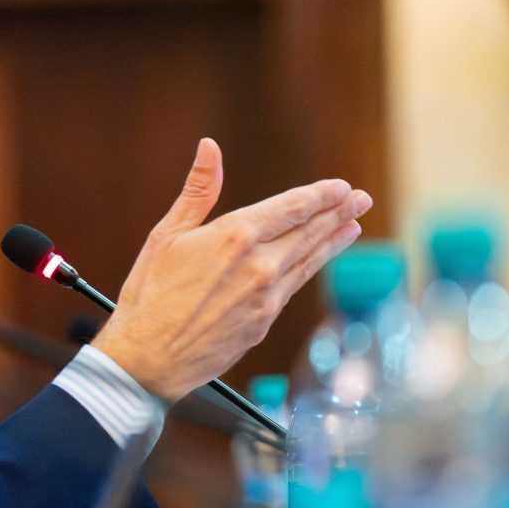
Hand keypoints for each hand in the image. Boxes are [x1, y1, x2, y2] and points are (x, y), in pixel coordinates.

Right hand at [93, 138, 370, 401]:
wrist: (149, 359)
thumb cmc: (149, 296)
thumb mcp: (167, 234)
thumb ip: (198, 191)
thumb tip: (209, 148)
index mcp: (234, 237)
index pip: (290, 209)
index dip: (319, 196)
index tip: (340, 187)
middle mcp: (259, 265)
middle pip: (308, 232)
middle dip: (337, 213)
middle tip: (360, 199)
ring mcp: (266, 297)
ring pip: (309, 260)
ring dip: (334, 239)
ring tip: (353, 224)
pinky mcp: (265, 322)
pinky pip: (296, 286)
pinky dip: (314, 268)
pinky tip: (320, 259)